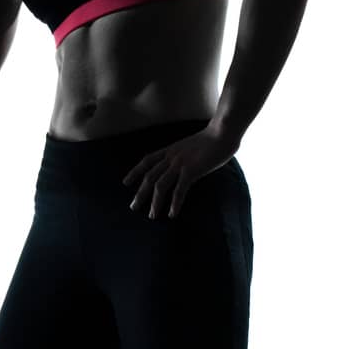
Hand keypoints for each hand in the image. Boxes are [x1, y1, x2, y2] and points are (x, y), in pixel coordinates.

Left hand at [122, 125, 236, 217]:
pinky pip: (179, 190)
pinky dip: (174, 203)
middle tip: (133, 207)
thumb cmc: (211, 140)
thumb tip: (180, 167)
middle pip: (149, 177)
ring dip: (155, 202)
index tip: (125, 183)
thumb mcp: (189, 146)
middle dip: (140, 193)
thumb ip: (182, 155)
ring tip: (152, 215)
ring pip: (160, 186)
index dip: (135, 172)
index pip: (146, 161)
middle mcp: (170, 157)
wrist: (222, 133)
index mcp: (169, 150)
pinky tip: (171, 214)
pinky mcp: (191, 171)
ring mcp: (179, 164)